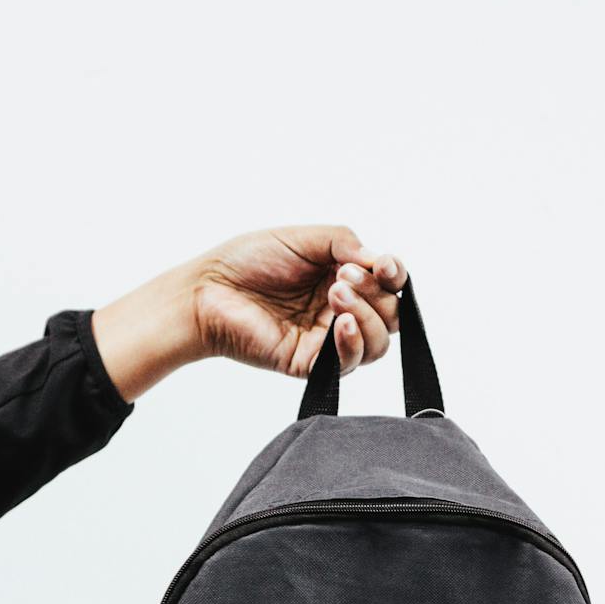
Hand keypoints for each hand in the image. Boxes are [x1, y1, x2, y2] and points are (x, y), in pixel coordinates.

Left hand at [91, 226, 407, 402]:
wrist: (208, 289)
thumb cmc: (248, 261)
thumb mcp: (305, 238)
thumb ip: (346, 244)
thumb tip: (380, 262)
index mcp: (342, 280)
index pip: (389, 286)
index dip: (396, 275)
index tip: (385, 266)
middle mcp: (339, 311)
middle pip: (391, 316)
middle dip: (376, 294)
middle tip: (342, 276)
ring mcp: (326, 340)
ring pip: (378, 343)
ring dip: (367, 315)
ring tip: (335, 292)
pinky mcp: (311, 364)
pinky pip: (348, 363)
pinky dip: (353, 342)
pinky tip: (341, 322)